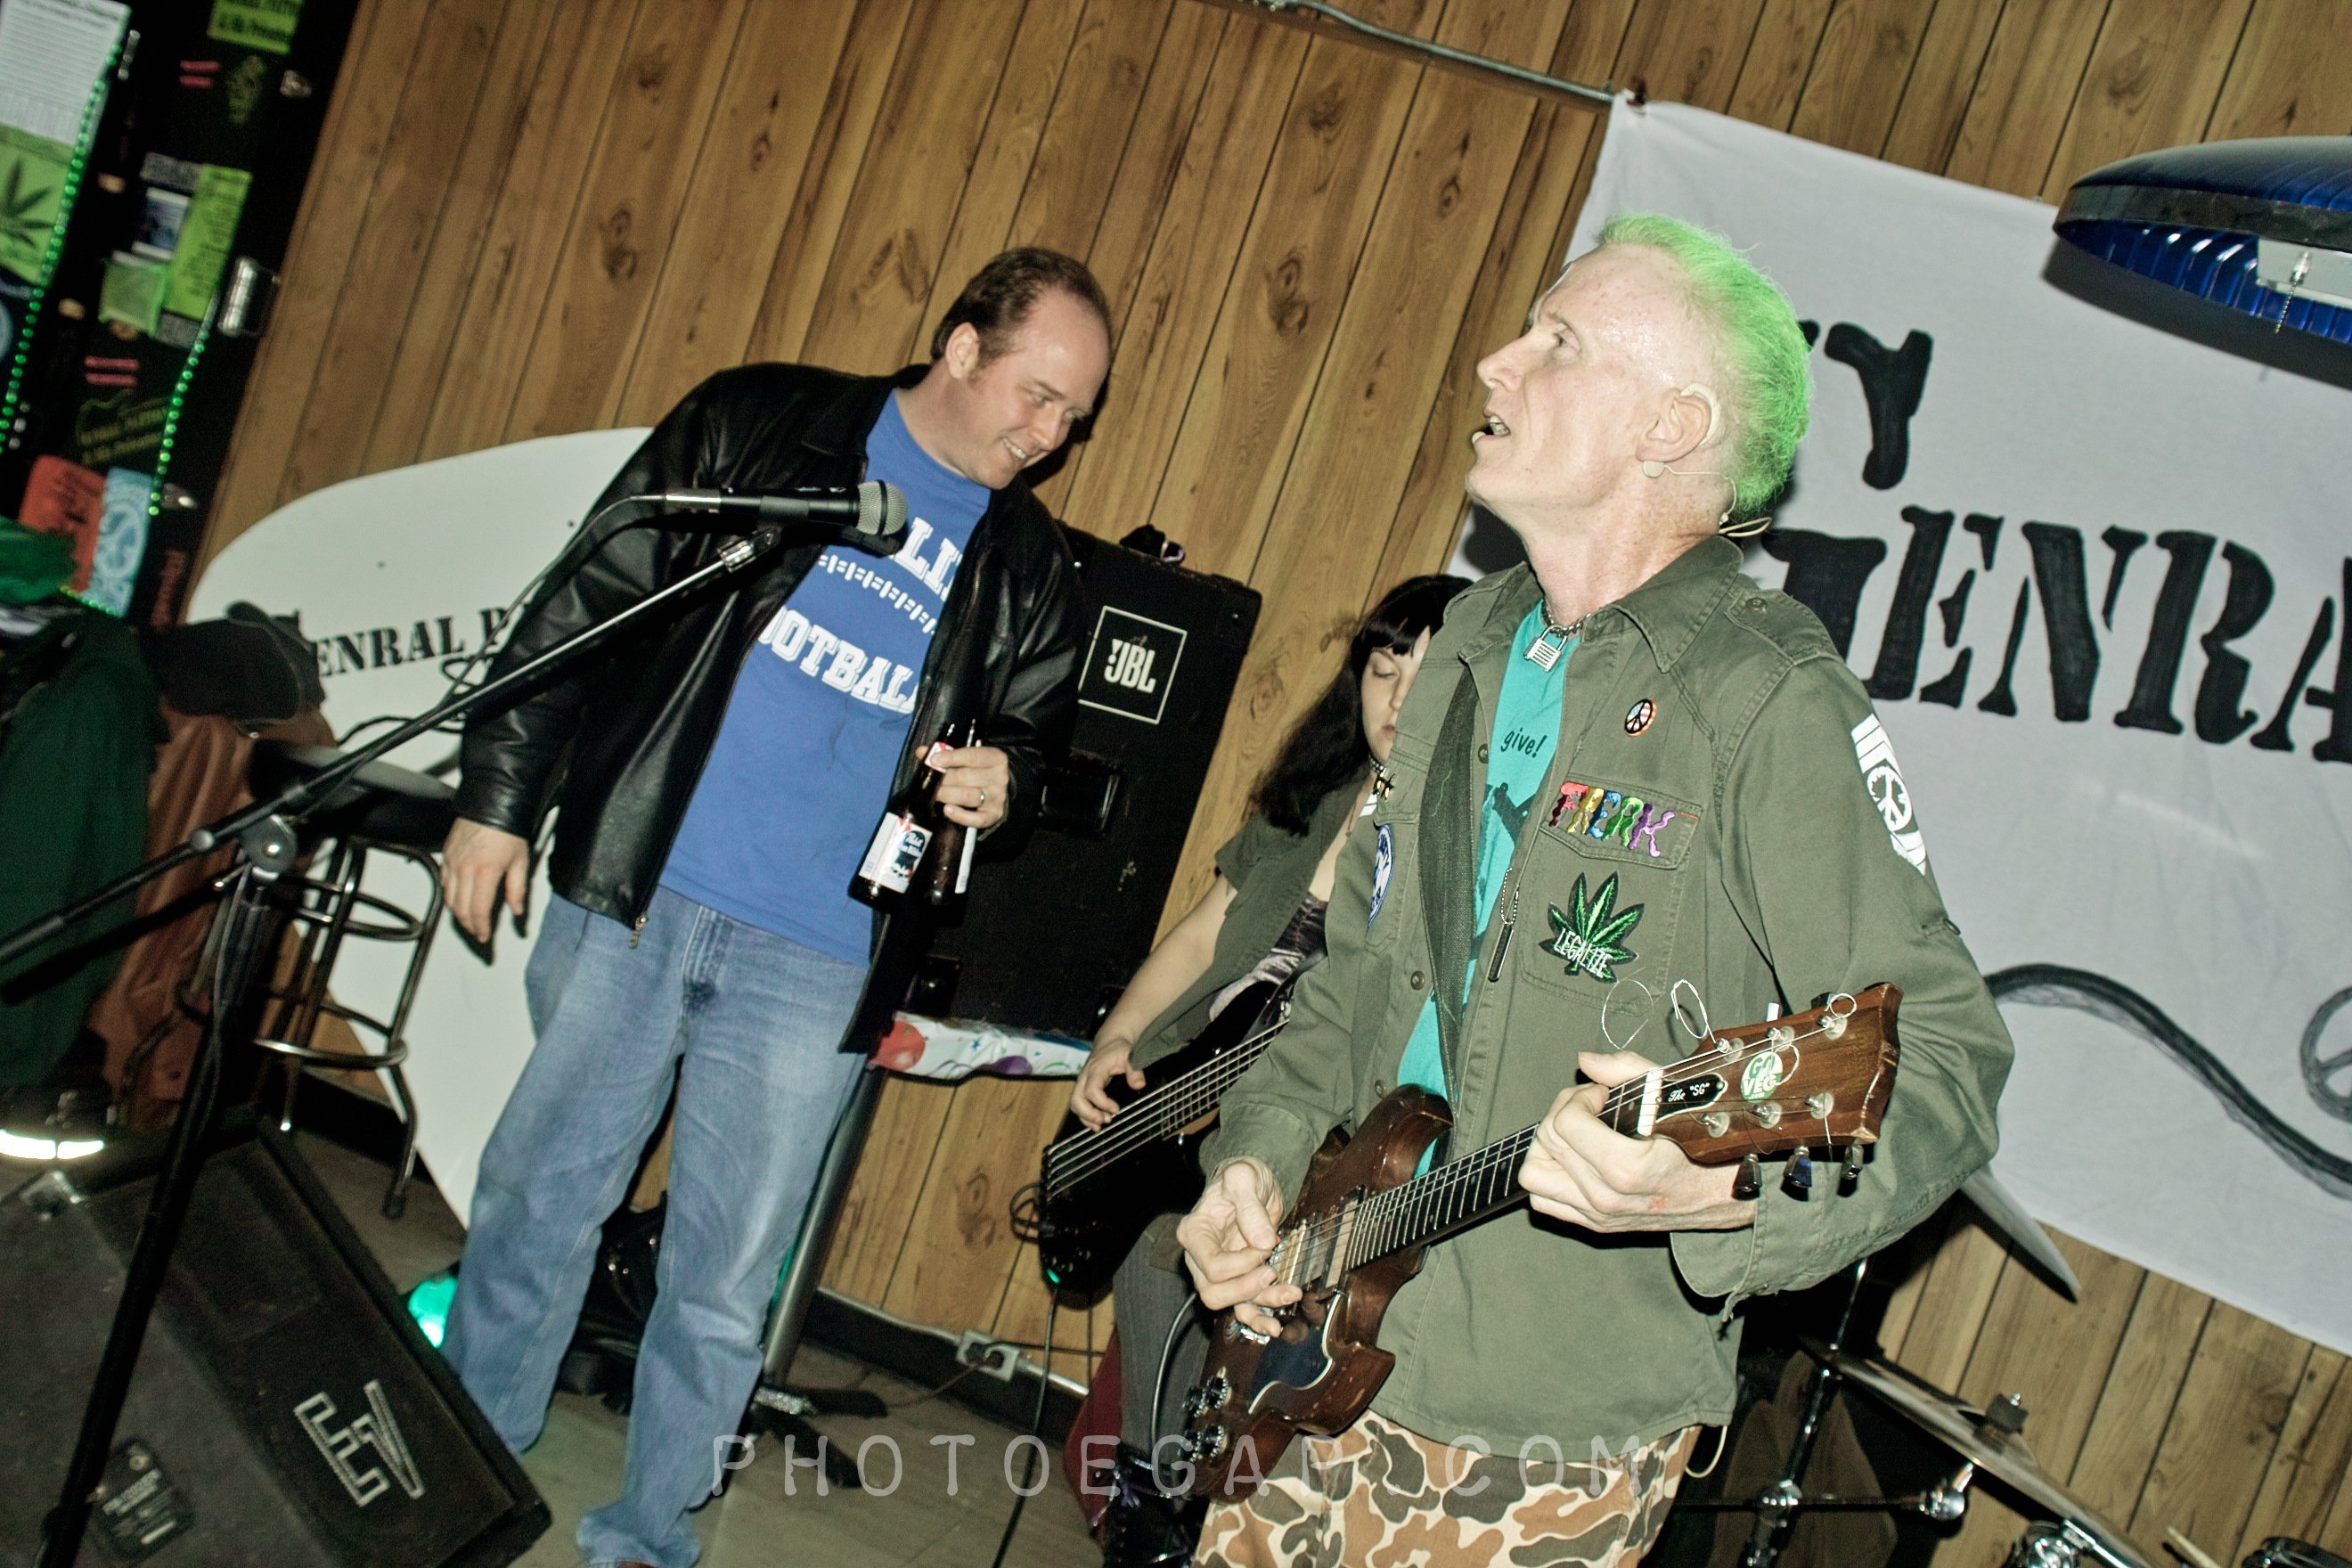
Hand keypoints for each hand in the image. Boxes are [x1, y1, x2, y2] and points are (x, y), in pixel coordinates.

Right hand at [441, 818, 529, 943]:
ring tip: (468, 919)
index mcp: (485, 873)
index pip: (478, 911)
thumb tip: (516, 910)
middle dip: (469, 925)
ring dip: (457, 913)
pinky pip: (443, 882)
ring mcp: (452, 863)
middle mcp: (464, 870)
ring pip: (448, 898)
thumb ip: (517, 890)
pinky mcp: (446, 856)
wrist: (491, 805)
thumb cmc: (508, 830)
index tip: (485, 936)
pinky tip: (457, 898)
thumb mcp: (520, 861)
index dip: (481, 928)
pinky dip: (449, 895)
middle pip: (460, 909)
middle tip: (478, 932)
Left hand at [931, 744, 1009, 831]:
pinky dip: (960, 816)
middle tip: (929, 779)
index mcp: (996, 758)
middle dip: (944, 778)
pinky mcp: (994, 815)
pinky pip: (977, 819)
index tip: (933, 760)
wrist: (995, 788)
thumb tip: (922, 752)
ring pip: (968, 796)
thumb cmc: (977, 769)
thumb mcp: (966, 757)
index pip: (972, 756)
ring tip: (934, 794)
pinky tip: (947, 810)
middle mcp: (999, 777)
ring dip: (947, 795)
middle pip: (967, 777)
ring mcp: (998, 797)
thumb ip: (946, 753)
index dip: (951, 758)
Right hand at [1071, 1037, 1145, 1128]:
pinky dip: (1084, 1116)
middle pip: (1076, 1100)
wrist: (1110, 1041)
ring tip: (1100, 1125)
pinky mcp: (1083, 1087)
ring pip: (1075, 1104)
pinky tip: (1096, 1123)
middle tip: (1106, 1120)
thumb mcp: (1130, 1055)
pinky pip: (1078, 1104)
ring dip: (1085, 1117)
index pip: (1091, 1090)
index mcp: (1095, 1069)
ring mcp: (1082, 1082)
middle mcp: (1085, 1077)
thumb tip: (1138, 1085)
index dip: (1102, 1103)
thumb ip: (1135, 1070)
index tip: (1116, 1109)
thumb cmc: (1119, 1049)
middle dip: (1089, 1114)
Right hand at [1176, 1158, 1298, 1335]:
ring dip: (1261, 1305)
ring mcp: (1218, 1272)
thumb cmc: (1242, 1178)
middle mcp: (1200, 1257)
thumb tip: (1262, 1242)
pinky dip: (1259, 1318)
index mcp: (1194, 1233)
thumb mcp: (1244, 1178)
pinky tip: (1275, 1323)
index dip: (1241, 1263)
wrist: (1253, 1183)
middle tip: (1272, 1272)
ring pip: (1230, 1305)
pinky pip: (1243, 1308)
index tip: (1265, 1246)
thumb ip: (1250, 1207)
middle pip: (1213, 1292)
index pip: (1211, 1265)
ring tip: (1289, 1294)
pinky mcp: (1238, 1280)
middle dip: (1246, 1289)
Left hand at [1519, 1051, 1755, 1232]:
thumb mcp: (1674, 1095)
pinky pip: (1543, 1199)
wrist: (1726, 1193)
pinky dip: (1550, 1175)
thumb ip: (1626, 1071)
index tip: (1601, 1094)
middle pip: (1547, 1140)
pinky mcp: (1595, 1224)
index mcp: (1626, 1168)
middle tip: (1591, 1105)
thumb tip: (1586, 1060)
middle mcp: (1607, 1197)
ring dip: (1549, 1145)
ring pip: (1534, 1173)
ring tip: (1577, 1132)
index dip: (1579, 1096)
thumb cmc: (1703, 1142)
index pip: (1565, 1123)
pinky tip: (1575, 1158)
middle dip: (1564, 1111)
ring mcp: (1598, 1214)